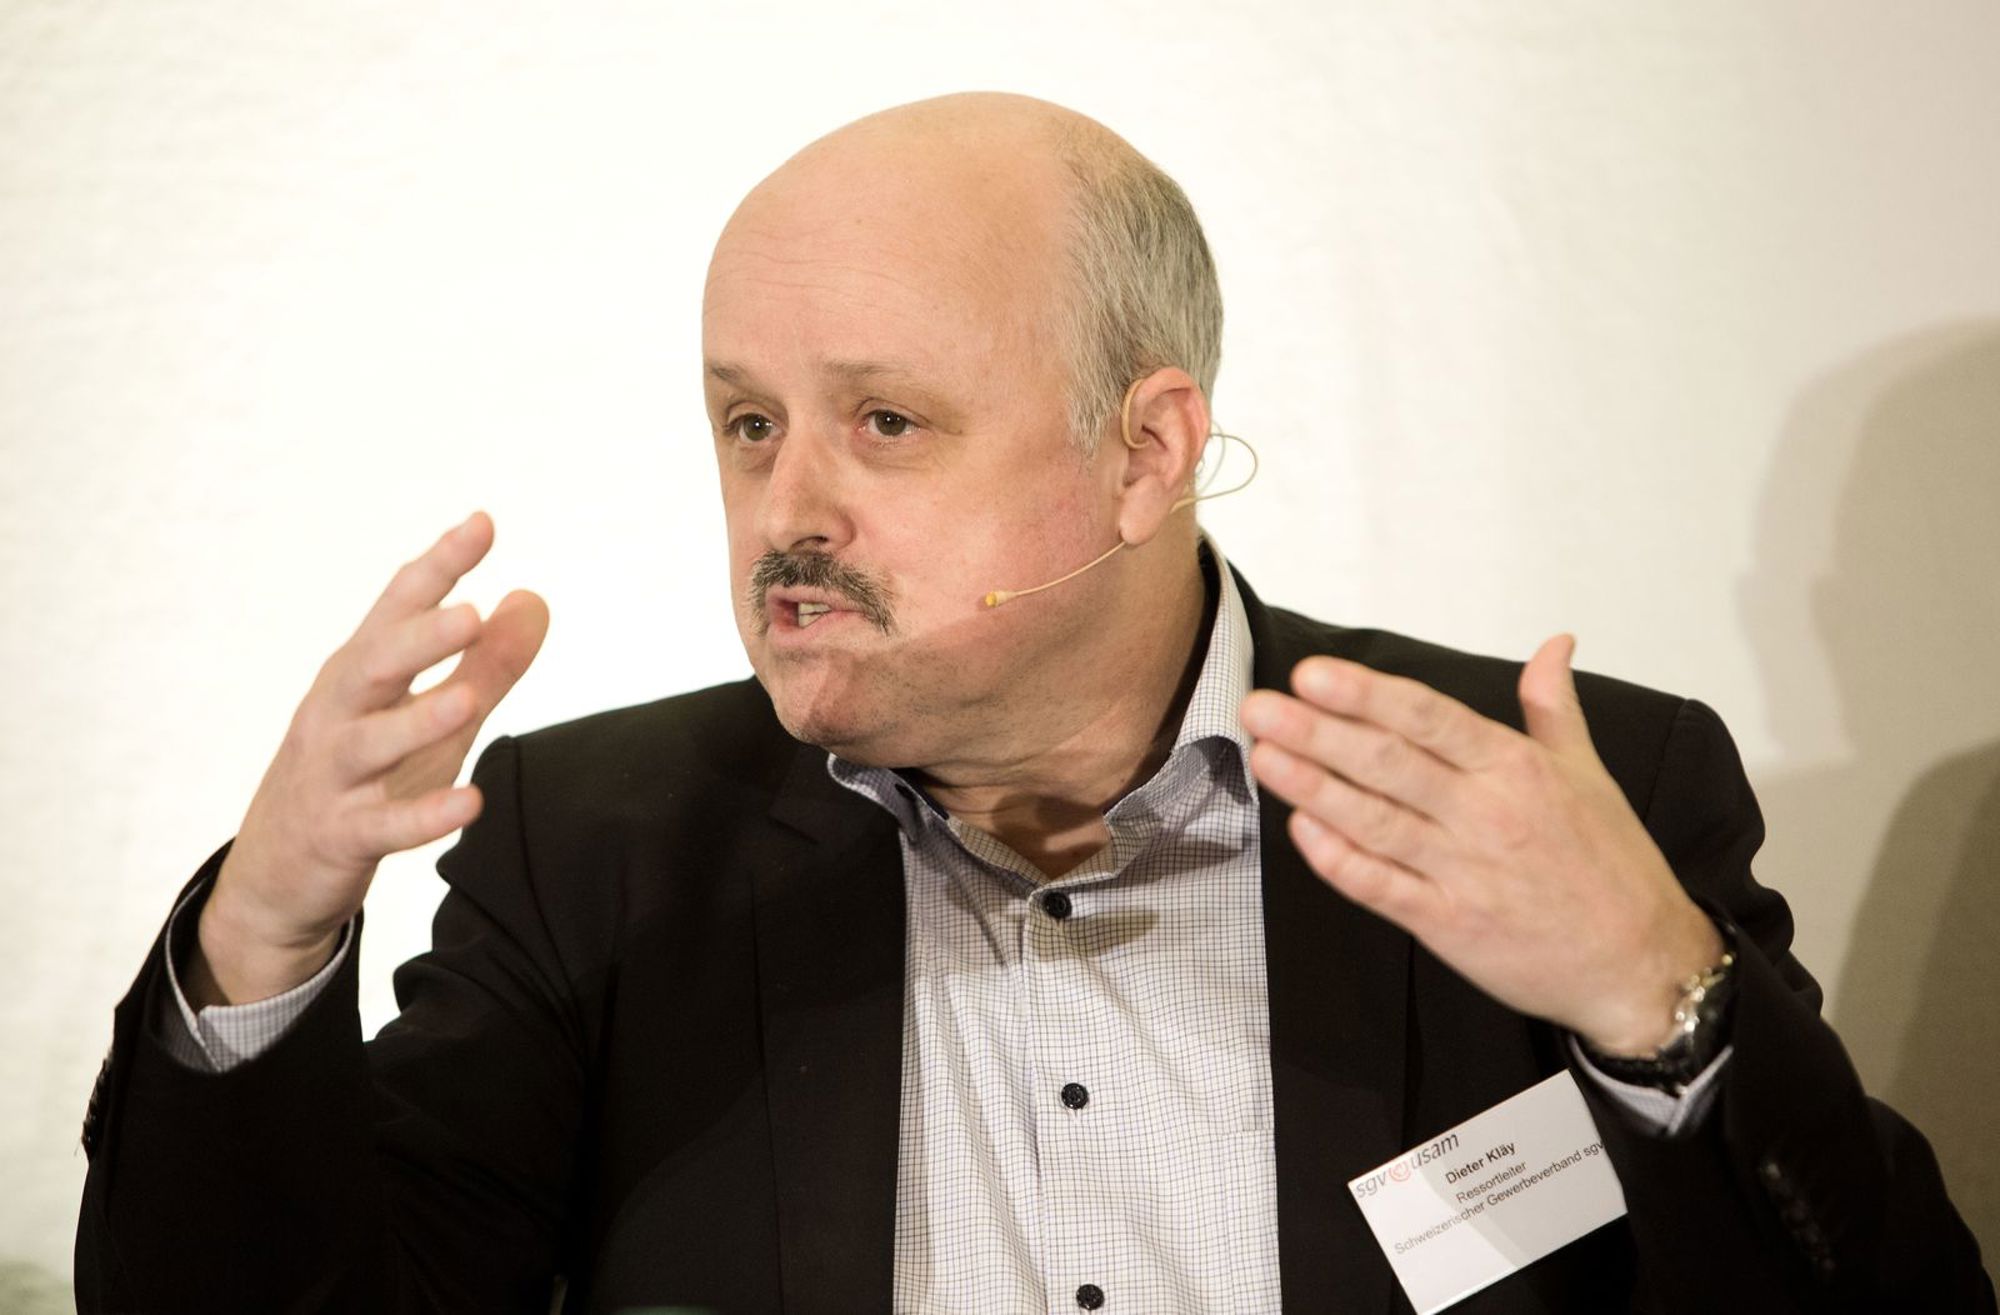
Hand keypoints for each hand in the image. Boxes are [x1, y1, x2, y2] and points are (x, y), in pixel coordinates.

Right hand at [191, 512, 548, 1004]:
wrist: (274, 876)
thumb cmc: (361, 781)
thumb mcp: (429, 718)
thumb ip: (485, 663)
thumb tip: (533, 598)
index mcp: (359, 673)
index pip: (397, 609)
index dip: (438, 566)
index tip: (484, 523)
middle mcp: (336, 714)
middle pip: (373, 665)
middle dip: (418, 638)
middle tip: (471, 612)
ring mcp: (331, 776)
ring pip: (370, 742)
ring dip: (417, 721)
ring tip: (466, 701)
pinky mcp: (338, 836)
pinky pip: (382, 826)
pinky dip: (424, 816)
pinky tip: (471, 804)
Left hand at [1239, 635, 1722, 1055]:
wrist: (1641, 965)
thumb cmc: (1611, 868)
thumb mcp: (1589, 774)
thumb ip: (1553, 707)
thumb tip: (1554, 645)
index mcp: (1516, 768)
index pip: (1428, 717)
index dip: (1366, 694)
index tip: (1312, 675)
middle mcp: (1486, 814)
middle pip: (1388, 762)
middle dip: (1317, 731)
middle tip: (1260, 706)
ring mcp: (1464, 871)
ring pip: (1375, 820)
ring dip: (1312, 787)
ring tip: (1264, 756)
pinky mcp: (1448, 924)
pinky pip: (1381, 886)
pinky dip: (1338, 859)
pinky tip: (1301, 830)